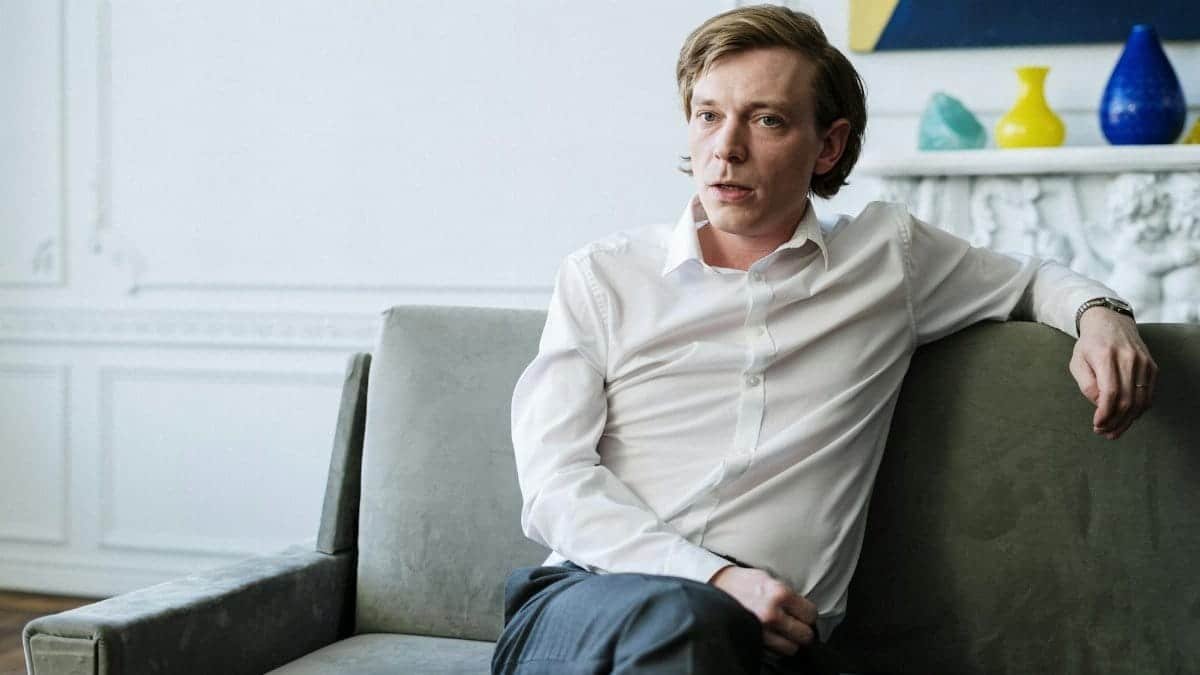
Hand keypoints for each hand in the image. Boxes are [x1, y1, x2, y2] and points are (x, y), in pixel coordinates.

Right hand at [709, 565, 816, 655]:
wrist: (714, 587)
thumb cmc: (741, 582)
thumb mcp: (767, 578)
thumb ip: (787, 593)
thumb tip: (804, 609)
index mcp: (779, 593)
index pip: (811, 614)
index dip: (808, 614)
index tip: (803, 614)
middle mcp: (771, 613)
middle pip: (805, 635)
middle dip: (802, 630)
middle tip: (795, 624)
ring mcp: (761, 630)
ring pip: (791, 648)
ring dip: (788, 641)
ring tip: (781, 632)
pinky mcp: (752, 639)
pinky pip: (773, 652)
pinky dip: (774, 646)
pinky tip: (769, 635)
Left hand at [1069, 308, 1157, 439]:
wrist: (1111, 322)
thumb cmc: (1089, 345)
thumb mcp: (1077, 361)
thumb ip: (1087, 384)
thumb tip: (1100, 405)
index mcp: (1105, 356)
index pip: (1110, 392)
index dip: (1105, 413)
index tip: (1096, 424)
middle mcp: (1128, 358)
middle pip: (1127, 400)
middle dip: (1115, 421)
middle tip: (1103, 432)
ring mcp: (1143, 363)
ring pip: (1140, 400)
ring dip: (1127, 420)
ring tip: (1114, 431)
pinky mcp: (1152, 367)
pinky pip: (1148, 395)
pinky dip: (1138, 410)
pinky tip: (1127, 418)